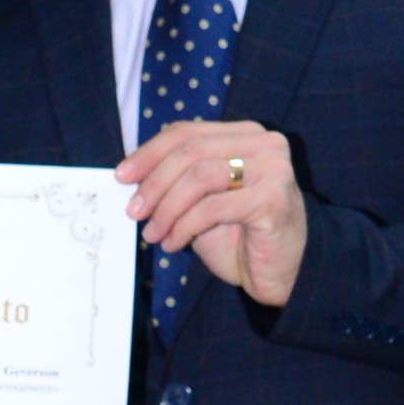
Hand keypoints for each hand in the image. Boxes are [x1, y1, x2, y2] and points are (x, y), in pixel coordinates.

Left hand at [116, 120, 306, 304]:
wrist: (281, 272)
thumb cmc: (238, 236)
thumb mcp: (200, 202)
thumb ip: (176, 181)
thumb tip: (130, 175)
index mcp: (244, 135)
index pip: (186, 132)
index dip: (149, 153)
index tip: (122, 177)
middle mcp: (263, 144)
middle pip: (190, 151)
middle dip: (154, 183)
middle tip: (133, 211)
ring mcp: (273, 169)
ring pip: (200, 176)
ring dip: (167, 208)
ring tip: (152, 233)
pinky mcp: (274, 199)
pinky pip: (213, 207)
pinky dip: (185, 226)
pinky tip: (174, 243)